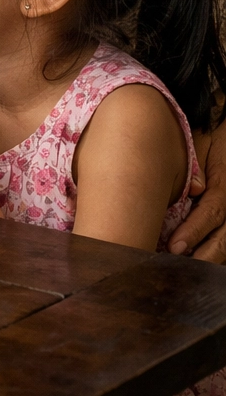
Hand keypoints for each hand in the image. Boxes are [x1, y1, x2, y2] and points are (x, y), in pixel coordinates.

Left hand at [170, 125, 225, 260]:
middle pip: (225, 235)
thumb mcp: (200, 140)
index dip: (195, 231)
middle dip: (203, 254)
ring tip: (184, 269)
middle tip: (176, 267)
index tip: (174, 246)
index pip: (214, 212)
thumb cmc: (209, 133)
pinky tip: (195, 258)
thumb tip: (195, 189)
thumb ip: (194, 165)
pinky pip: (224, 233)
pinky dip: (212, 248)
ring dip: (209, 256)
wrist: (223, 126)